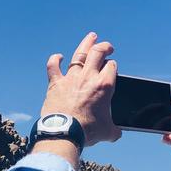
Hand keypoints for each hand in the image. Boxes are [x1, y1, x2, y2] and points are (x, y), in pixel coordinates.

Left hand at [41, 32, 120, 146]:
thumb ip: (114, 130)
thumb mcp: (107, 132)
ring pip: (79, 54)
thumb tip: (117, 134)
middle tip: (107, 47)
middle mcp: (88, 77)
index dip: (112, 66)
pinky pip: (53, 66)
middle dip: (104, 47)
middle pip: (98, 53)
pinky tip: (58, 57)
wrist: (64, 132)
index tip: (111, 68)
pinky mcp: (56, 83)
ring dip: (86, 44)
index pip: (111, 67)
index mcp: (104, 86)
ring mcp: (71, 78)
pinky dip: (55, 60)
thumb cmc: (87, 131)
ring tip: (91, 37)